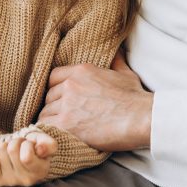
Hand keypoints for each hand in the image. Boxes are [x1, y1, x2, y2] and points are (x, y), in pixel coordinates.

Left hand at [0, 132, 56, 186]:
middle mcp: (26, 180)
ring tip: (12, 149)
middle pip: (11, 150)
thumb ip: (48, 144)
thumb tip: (40, 149)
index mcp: (40, 171)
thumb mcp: (47, 143)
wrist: (27, 154)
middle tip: (21, 145)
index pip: (26, 157)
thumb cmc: (37, 147)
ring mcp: (11, 181)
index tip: (31, 144)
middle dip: (15, 141)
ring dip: (5, 144)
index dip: (27, 144)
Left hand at [38, 52, 152, 151]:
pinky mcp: (66, 124)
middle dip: (55, 105)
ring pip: (45, 112)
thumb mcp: (125, 73)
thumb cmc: (135, 98)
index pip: (53, 76)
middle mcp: (70, 85)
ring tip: (62, 128)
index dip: (56, 88)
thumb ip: (116, 61)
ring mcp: (67, 104)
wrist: (141, 118)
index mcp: (81, 71)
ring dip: (52, 120)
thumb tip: (117, 52)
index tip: (62, 98)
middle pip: (49, 95)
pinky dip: (50, 130)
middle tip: (65, 116)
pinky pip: (46, 125)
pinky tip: (58, 135)